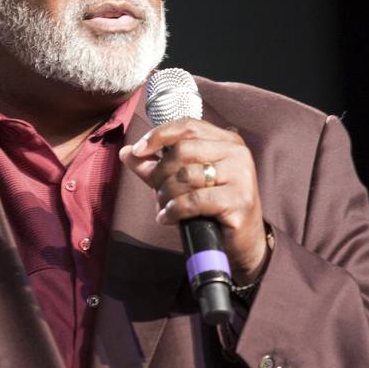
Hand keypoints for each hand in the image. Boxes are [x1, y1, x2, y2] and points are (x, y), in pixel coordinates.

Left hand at [119, 117, 267, 281]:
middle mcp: (237, 153)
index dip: (159, 135)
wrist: (242, 241)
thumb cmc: (211, 208)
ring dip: (166, 194)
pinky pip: (194, 200)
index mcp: (227, 141)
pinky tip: (169, 217)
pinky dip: (175, 209)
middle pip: (183, 150)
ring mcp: (241, 176)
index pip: (188, 126)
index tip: (138, 150)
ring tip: (165, 206)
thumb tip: (126, 152)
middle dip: (161, 172)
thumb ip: (156, 166)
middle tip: (157, 191)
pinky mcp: (239, 200)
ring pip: (186, 175)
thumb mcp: (183, 182)